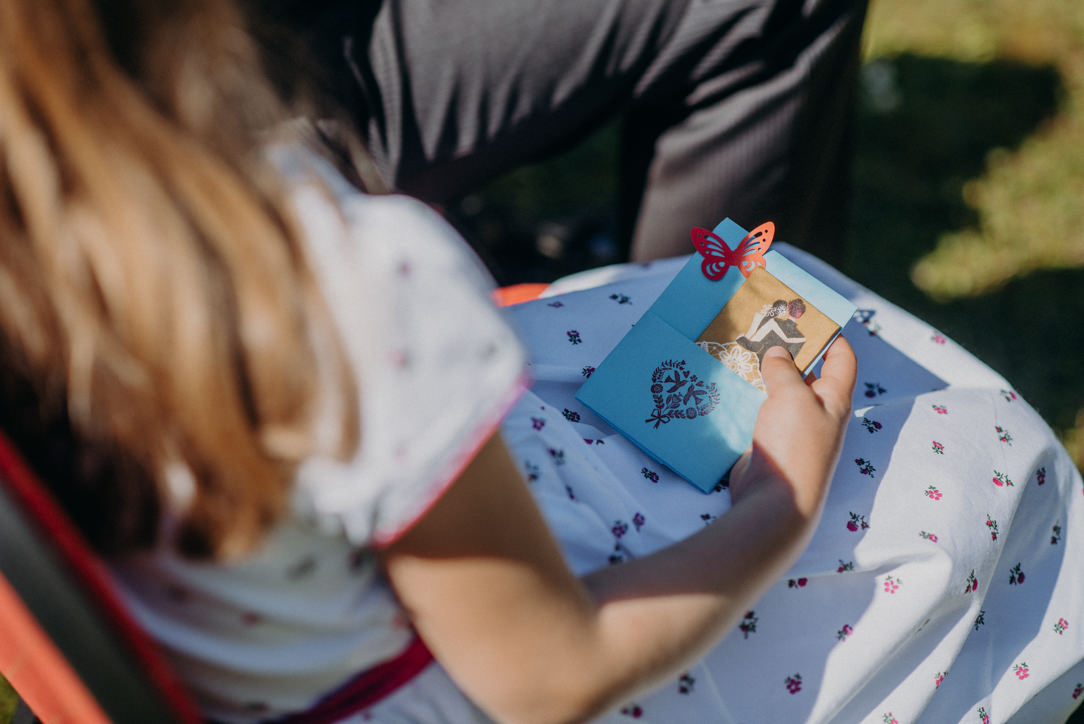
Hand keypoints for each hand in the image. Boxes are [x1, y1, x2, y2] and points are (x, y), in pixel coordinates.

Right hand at [729, 337, 856, 522]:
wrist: (774, 500)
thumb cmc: (795, 443)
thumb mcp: (792, 396)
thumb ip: (784, 370)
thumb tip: (778, 352)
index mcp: (834, 399)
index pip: (842, 359)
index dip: (831, 335)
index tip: (809, 316)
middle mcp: (816, 411)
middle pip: (807, 372)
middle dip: (789, 349)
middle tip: (764, 327)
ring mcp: (792, 427)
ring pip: (779, 390)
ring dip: (763, 372)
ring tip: (741, 348)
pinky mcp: (768, 439)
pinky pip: (759, 409)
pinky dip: (747, 394)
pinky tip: (728, 382)